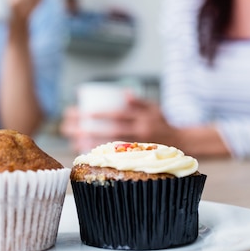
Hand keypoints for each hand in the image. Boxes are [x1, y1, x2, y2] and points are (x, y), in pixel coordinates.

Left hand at [60, 96, 177, 153]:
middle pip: (110, 131)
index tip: (84, 112)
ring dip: (88, 142)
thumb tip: (123, 93)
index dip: (102, 114)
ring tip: (71, 137)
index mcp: (144, 118)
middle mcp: (140, 133)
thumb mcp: (155, 107)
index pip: (120, 115)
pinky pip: (114, 157)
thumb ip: (138, 101)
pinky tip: (83, 150)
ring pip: (110, 145)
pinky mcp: (136, 157)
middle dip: (87, 128)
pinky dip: (98, 154)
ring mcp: (138, 147)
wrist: (182, 144)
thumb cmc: (163, 123)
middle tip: (68, 125)